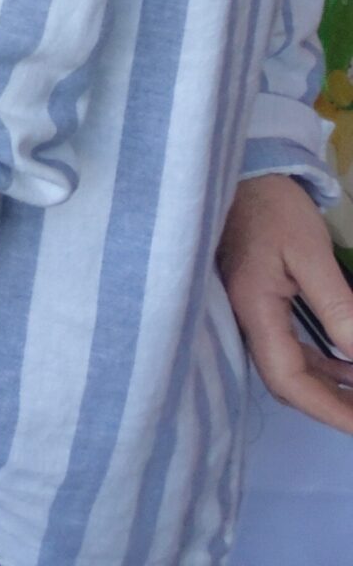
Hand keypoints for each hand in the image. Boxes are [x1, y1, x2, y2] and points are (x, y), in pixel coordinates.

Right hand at [218, 173, 352, 432]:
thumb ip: (338, 309)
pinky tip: (348, 361)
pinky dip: (322, 362)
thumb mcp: (310, 254)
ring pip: (289, 367)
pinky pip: (289, 346)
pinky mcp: (258, 302)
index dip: (330, 410)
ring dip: (330, 386)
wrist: (241, 173)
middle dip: (333, 406)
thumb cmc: (272, 207)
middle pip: (287, 381)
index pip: (289, 380)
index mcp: (254, 309)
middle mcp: (246, 319)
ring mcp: (249, 312)